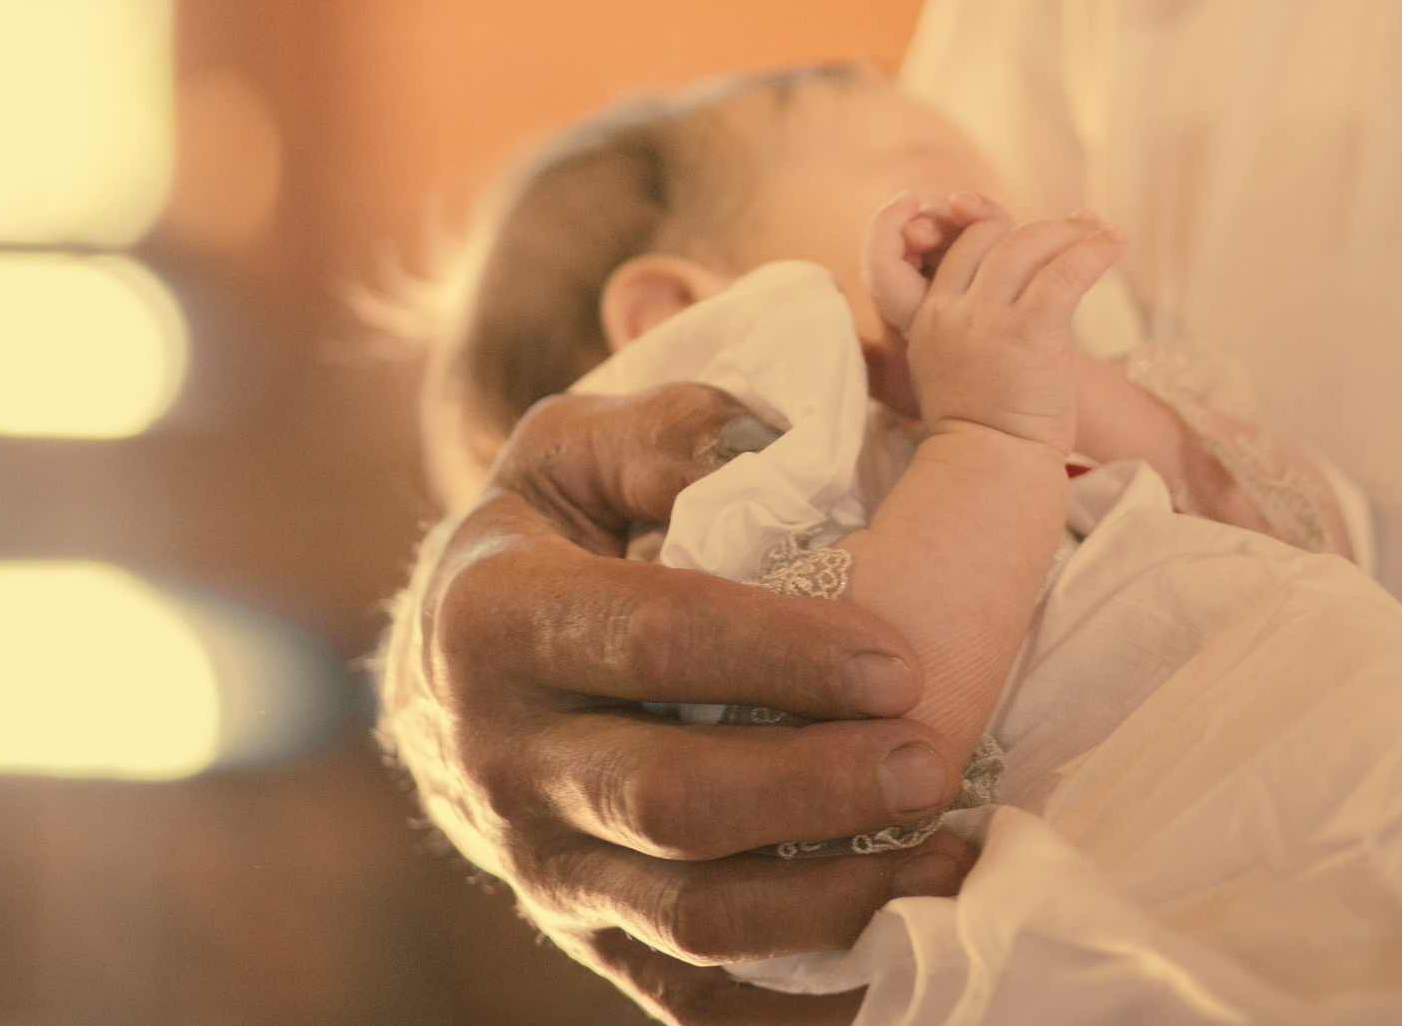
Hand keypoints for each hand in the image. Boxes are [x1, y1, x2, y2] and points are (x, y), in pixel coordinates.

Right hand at [376, 383, 976, 994]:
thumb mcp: (579, 447)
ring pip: (690, 915)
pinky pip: (693, 996)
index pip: (649, 640)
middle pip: (668, 799)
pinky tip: (905, 953)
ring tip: (950, 861)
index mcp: (500, 617)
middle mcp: (506, 759)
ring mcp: (542, 867)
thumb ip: (672, 431)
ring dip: (829, 901)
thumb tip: (772, 450)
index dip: (777, 654)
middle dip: (814, 788)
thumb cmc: (550, 533)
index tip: (898, 661)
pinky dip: (801, 996)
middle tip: (934, 763)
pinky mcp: (589, 936)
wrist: (451, 670)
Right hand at [861, 193, 1123, 449]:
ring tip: (1104, 233)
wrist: (989, 468)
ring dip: (1071, 232)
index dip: (1000, 228)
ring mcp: (987, 320)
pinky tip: (1117, 243)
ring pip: (1028, 246)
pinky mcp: (1028, 333)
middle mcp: (953, 312)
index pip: (964, 247)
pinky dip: (1094, 251)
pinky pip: (1064, 273)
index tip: (1038, 232)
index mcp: (930, 317)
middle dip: (1041, 226)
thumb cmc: (983, 431)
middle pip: (994, 237)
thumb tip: (1008, 301)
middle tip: (1081, 225)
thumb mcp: (953, 369)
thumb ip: (968, 329)